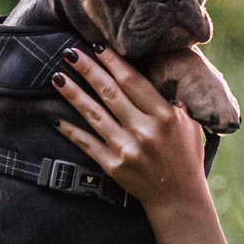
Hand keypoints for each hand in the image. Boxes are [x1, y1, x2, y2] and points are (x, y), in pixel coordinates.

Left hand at [50, 46, 209, 211]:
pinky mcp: (113, 166)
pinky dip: (70, 130)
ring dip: (73, 94)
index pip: (134, 82)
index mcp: (165, 116)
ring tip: (57, 77)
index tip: (97, 46)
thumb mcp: (189, 122)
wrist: (178, 198)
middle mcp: (144, 131)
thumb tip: (155, 68)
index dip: (114, 62)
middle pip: (110, 93)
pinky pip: (87, 144)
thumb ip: (172, 98)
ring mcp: (127, 150)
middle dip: (88, 70)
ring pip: (94, 115)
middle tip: (70, 51)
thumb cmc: (185, 155)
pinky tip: (55, 118)